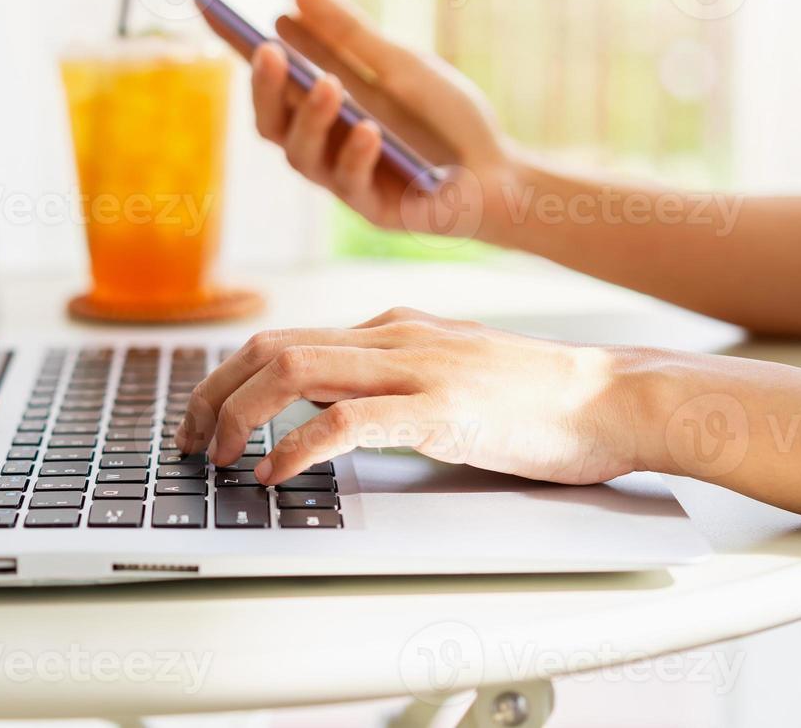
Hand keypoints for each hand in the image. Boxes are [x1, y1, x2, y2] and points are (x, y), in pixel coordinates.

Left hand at [175, 307, 649, 485]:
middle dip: (212, 394)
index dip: (225, 377)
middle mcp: (392, 335)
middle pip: (270, 347)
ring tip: (220, 457)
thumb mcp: (447, 371)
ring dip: (239, 416)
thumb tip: (330, 410)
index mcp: (390, 326)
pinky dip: (297, 446)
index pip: (282, 338)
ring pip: (294, 370)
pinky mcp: (440, 407)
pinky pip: (346, 419)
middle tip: (190, 442)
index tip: (201, 415)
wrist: (611, 396)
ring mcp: (415, 367)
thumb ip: (392, 379)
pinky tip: (276, 473)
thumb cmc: (536, 395)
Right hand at [241, 0, 517, 240]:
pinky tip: (370, 130)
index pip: (269, 72)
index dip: (234, 41)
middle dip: (264, 87)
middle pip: (270, 120)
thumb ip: (352, 35)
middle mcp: (321, 141)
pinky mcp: (369, 208)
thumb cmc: (448, 118)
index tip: (206, 1)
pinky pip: (349, 183)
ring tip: (329, 85)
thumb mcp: (401, 65)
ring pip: (301, 155)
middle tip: (269, 50)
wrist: (500, 173)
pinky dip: (357, 154)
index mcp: (322, 102)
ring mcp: (340, 177)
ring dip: (311, 118)